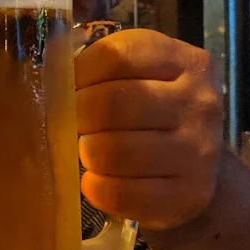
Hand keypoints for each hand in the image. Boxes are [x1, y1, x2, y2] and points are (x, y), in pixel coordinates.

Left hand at [74, 29, 224, 231]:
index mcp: (185, 62)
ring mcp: (199, 151)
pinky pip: (120, 193)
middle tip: (76, 124)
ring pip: (113, 151)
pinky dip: (96, 188)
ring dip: (88, 152)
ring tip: (90, 150)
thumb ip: (99, 69)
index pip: (117, 56)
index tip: (71, 86)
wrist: (195, 167)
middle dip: (78, 115)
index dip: (79, 73)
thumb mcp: (137, 77)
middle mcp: (199, 103)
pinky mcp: (189, 194)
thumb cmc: (151, 114)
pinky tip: (96, 180)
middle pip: (112, 103)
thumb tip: (51, 76)